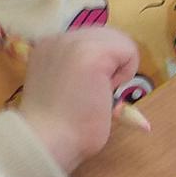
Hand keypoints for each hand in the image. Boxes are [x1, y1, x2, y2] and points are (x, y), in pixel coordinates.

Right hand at [18, 27, 141, 172]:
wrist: (47, 140)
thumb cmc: (58, 126)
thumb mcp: (65, 85)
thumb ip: (81, 69)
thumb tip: (109, 66)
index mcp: (48, 46)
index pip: (90, 40)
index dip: (101, 64)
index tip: (86, 89)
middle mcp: (58, 39)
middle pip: (107, 35)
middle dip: (112, 63)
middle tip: (96, 92)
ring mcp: (73, 42)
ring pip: (119, 40)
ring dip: (119, 67)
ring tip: (100, 91)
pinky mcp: (92, 53)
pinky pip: (128, 50)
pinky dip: (127, 71)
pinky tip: (107, 91)